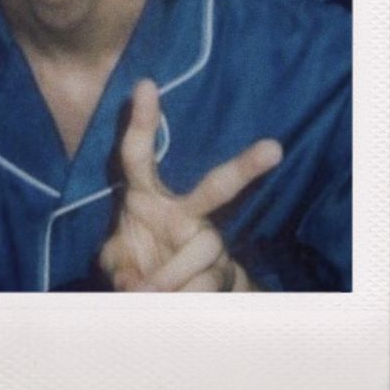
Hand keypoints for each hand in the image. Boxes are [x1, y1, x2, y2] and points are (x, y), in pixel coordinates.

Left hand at [99, 80, 281, 291]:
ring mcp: (207, 240)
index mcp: (147, 195)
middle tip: (274, 148)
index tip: (145, 85)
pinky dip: (181, 297)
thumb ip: (116, 266)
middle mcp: (184, 212)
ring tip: (148, 292)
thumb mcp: (114, 261)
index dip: (142, 122)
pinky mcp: (221, 272)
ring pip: (205, 250)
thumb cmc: (137, 262)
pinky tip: (166, 303)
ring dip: (172, 276)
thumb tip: (134, 285)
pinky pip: (206, 284)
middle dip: (245, 166)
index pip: (139, 155)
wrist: (169, 298)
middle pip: (217, 187)